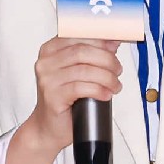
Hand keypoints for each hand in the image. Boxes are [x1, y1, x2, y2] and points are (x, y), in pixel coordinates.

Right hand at [17, 37, 122, 153]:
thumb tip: (112, 41)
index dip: (100, 39)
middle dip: (107, 60)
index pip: (77, 36)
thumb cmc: (65, 99)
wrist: (49, 127)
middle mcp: (45, 62)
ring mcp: (47, 79)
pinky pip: (81, 88)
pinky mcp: (53, 96)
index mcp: (50, 50)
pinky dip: (99, 90)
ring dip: (107, 77)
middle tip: (117, 70)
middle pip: (82, 52)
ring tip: (115, 85)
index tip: (115, 44)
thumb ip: (91, 55)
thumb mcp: (77, 72)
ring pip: (85, 70)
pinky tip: (106, 94)